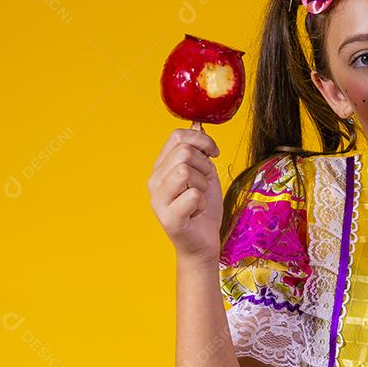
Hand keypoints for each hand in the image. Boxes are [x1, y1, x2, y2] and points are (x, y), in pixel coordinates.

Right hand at [148, 124, 223, 262]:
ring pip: (186, 171)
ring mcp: (158, 200)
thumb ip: (198, 151)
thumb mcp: (204, 174)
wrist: (203, 242)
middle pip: (183, 152)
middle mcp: (154, 181)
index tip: (213, 153)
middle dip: (205, 164)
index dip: (201, 140)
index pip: (176, 136)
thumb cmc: (202, 209)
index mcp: (160, 168)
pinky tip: (197, 211)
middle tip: (206, 181)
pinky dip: (203, 202)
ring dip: (203, 184)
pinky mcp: (168, 218)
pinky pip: (192, 195)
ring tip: (200, 197)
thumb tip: (198, 124)